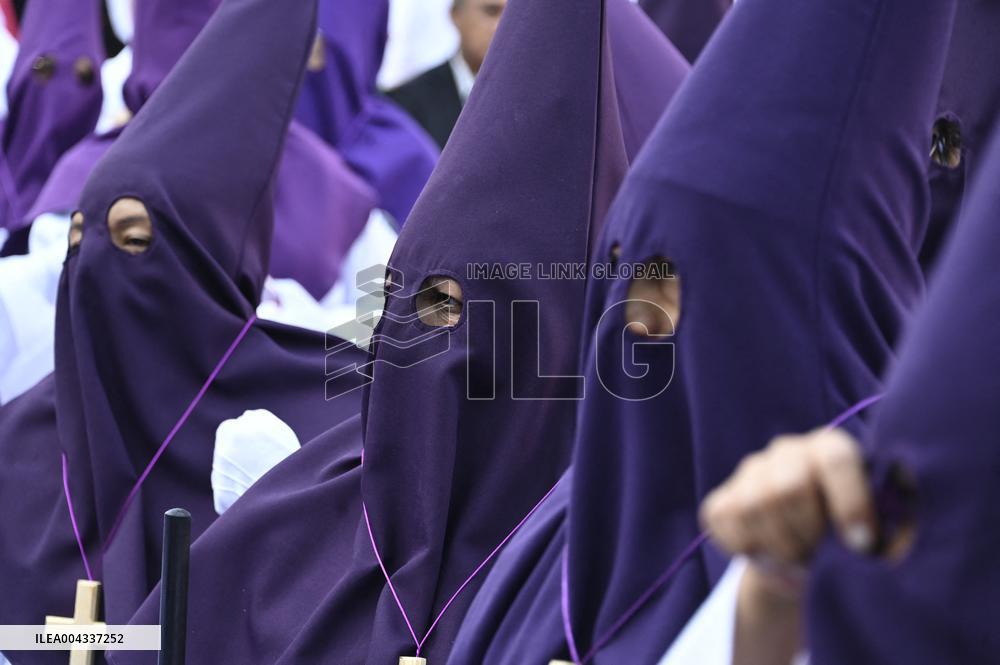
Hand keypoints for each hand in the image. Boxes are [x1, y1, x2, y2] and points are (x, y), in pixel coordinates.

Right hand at [701, 428, 875, 568]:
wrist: (809, 557)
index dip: (849, 503)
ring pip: (754, 508)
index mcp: (830, 447)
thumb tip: (884, 538)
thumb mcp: (884, 530)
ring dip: (781, 548)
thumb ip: (892, 525)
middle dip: (808, 534)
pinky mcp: (721, 500)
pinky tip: (771, 557)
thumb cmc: (855, 539)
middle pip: (787, 487)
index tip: (862, 546)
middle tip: (822, 560)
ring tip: (801, 562)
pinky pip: (725, 524)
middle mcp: (786, 451)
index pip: (835, 458)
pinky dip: (749, 551)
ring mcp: (749, 473)